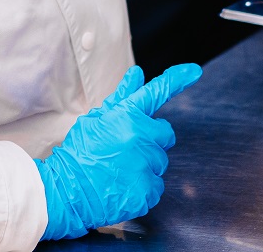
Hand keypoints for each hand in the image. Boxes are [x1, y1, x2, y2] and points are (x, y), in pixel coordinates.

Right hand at [36, 63, 202, 240]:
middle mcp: (139, 137)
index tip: (194, 70)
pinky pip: (156, 185)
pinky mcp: (146, 190)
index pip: (156, 93)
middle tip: (129, 149)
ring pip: (160, 162)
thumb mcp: (96, 120)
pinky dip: (143, 187)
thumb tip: (137, 74)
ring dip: (146, 165)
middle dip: (153, 140)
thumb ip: (121, 98)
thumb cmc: (80, 152)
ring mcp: (144, 165)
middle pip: (165, 134)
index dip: (177, 79)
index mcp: (126, 116)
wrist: (67, 191)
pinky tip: (123, 186)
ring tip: (121, 170)